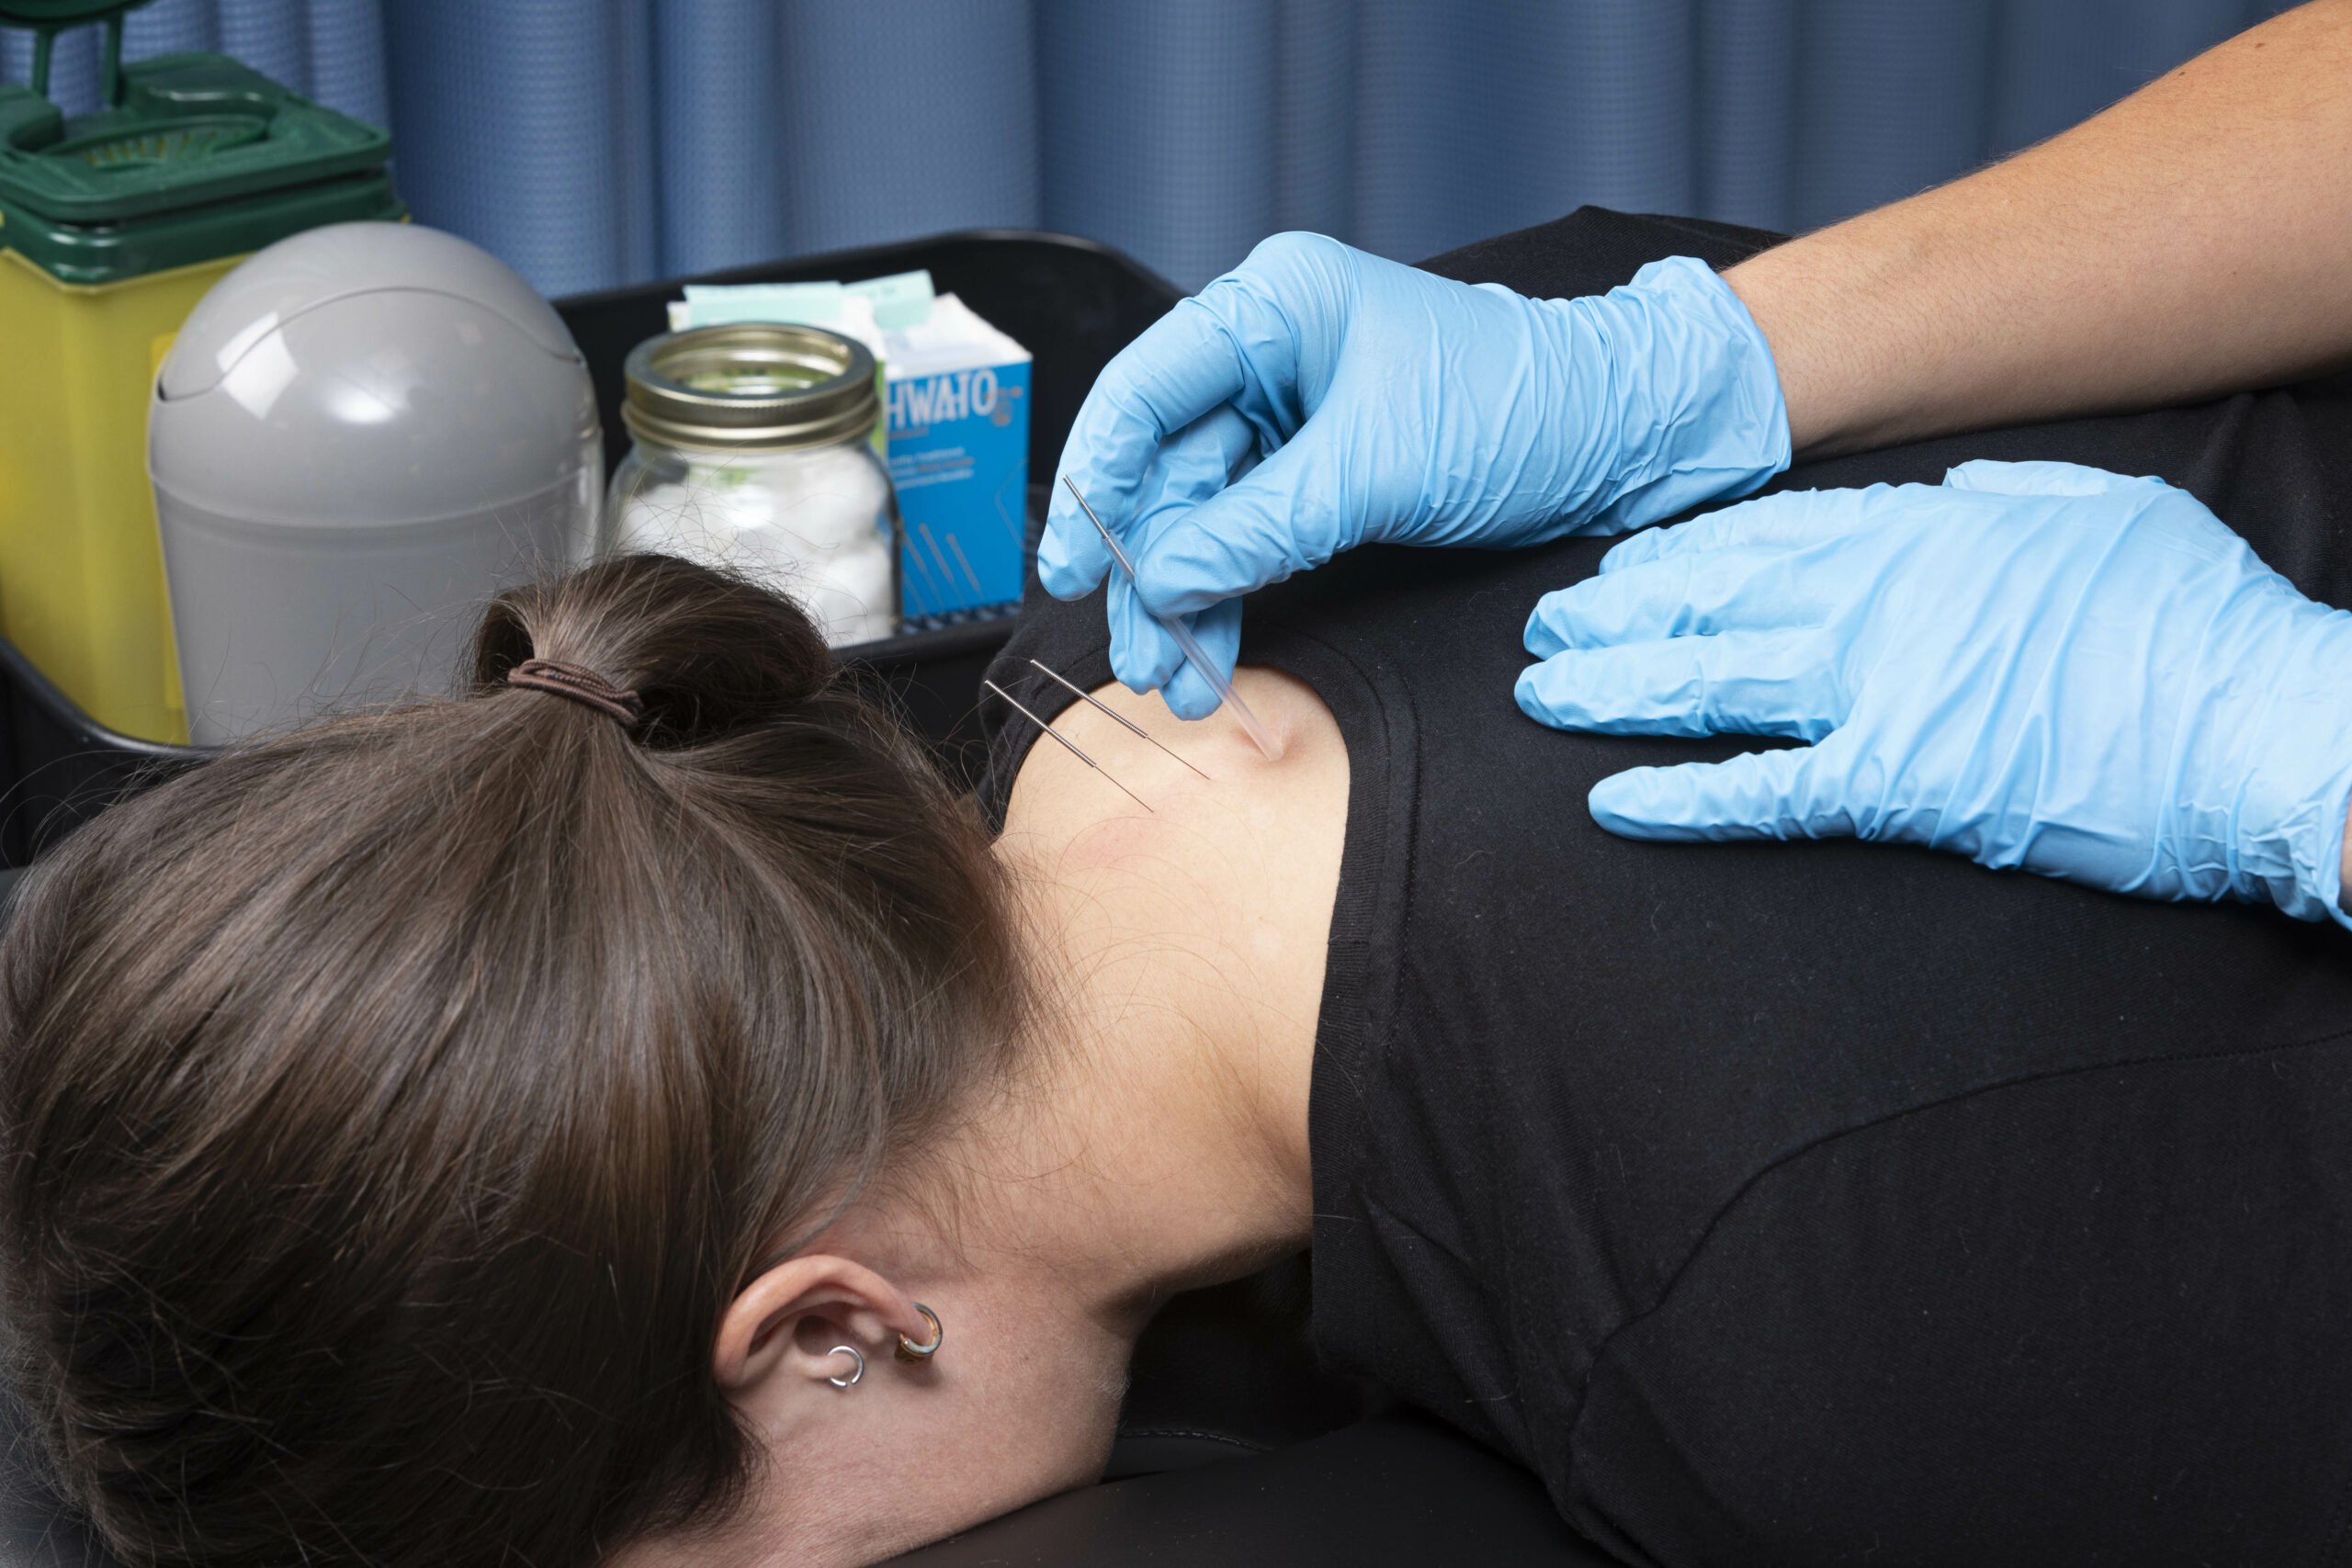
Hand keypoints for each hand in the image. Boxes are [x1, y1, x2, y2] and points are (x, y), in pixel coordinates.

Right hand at [1042, 231, 1788, 718]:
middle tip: (1143, 654)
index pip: (1143, 391)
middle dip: (1148, 568)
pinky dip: (1226, 597)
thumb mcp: (1381, 467)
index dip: (1096, 483)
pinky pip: (1245, 539)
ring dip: (1183, 599)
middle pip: (1164, 467)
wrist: (1628, 442)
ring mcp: (1293, 418)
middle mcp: (1271, 354)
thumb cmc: (1525, 410)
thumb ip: (1260, 527)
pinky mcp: (1321, 475)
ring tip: (1178, 678)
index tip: (1074, 568)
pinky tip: (1211, 652)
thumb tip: (1162, 582)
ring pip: (1199, 515)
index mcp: (1275, 306)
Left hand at [1515, 461, 2351, 924]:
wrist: (2265, 726)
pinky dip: (1681, 798)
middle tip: (1546, 626)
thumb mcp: (2105, 512)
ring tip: (1541, 694)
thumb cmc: (2199, 623)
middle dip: (1620, 611)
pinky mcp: (1903, 783)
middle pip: (1716, 600)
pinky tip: (1610, 803)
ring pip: (1713, 683)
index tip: (1620, 563)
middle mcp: (1884, 600)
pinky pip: (1764, 792)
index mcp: (1927, 531)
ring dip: (1616, 688)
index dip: (1681, 552)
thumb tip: (1945, 492)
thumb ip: (2005, 499)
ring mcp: (1887, 688)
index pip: (1768, 534)